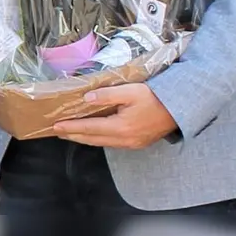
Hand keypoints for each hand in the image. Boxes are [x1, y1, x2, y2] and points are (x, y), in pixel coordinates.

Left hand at [53, 83, 177, 149]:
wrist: (180, 109)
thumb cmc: (155, 97)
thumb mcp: (130, 91)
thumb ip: (107, 95)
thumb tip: (86, 99)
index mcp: (121, 127)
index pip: (89, 128)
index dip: (71, 127)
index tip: (55, 126)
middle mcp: (124, 139)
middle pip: (92, 139)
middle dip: (73, 135)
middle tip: (55, 132)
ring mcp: (131, 144)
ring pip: (101, 143)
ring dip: (83, 138)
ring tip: (69, 133)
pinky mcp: (136, 143)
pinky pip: (111, 144)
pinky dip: (97, 139)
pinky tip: (91, 135)